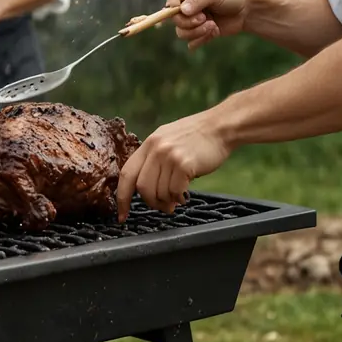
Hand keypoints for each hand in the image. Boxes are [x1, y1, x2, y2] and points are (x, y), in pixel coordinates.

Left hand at [116, 109, 231, 220]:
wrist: (220, 127)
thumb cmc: (196, 137)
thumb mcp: (167, 141)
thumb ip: (154, 161)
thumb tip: (146, 190)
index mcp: (148, 144)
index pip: (126, 174)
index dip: (121, 197)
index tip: (122, 214)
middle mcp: (156, 149)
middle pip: (142, 187)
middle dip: (151, 202)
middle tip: (164, 206)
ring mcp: (169, 156)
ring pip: (159, 192)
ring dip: (168, 201)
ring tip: (177, 199)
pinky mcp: (184, 164)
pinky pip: (175, 191)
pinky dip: (179, 198)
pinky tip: (185, 195)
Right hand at [165, 0, 251, 50]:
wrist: (249, 11)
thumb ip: (198, 0)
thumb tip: (181, 10)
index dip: (172, 3)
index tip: (177, 10)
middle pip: (174, 16)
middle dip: (188, 21)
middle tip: (204, 18)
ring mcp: (193, 15)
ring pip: (181, 30)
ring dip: (195, 31)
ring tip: (212, 26)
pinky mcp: (198, 29)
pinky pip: (190, 40)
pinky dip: (201, 39)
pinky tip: (214, 31)